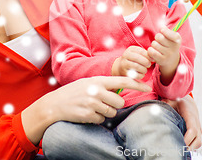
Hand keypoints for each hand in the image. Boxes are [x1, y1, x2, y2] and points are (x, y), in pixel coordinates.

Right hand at [22, 76, 150, 143]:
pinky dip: (96, 119)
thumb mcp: (87, 83)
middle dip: (114, 106)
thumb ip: (103, 86)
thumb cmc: (73, 93)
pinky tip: (86, 113)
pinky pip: (101, 120)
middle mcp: (96, 90)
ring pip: (111, 113)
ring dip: (105, 113)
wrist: (54, 104)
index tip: (147, 87)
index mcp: (97, 80)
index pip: (122, 80)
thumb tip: (120, 91)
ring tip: (92, 108)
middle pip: (119, 102)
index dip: (136, 84)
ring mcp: (92, 103)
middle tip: (103, 103)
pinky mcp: (88, 115)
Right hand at [112, 46, 151, 79]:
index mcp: (131, 49)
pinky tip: (141, 74)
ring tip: (145, 70)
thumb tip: (153, 58)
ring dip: (144, 69)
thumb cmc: (134, 59)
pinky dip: (141, 75)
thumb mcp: (139, 54)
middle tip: (149, 65)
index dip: (148, 56)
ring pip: (136, 66)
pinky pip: (135, 74)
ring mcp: (124, 63)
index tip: (152, 60)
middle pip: (138, 58)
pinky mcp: (124, 72)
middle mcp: (125, 55)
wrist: (121, 66)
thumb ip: (146, 55)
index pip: (141, 51)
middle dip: (146, 63)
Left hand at [147, 28, 180, 83]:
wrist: (171, 60)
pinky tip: (153, 51)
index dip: (164, 31)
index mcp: (178, 39)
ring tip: (157, 47)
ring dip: (153, 44)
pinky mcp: (162, 60)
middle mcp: (174, 48)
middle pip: (159, 37)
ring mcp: (168, 55)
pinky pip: (151, 51)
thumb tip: (160, 25)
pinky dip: (150, 50)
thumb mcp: (171, 37)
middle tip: (159, 40)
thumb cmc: (169, 45)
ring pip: (154, 44)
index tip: (162, 30)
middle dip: (157, 37)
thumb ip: (166, 30)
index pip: (170, 33)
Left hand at [163, 95, 201, 149]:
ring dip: (189, 148)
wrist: (189, 103)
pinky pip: (196, 143)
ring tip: (177, 149)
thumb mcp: (172, 100)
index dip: (187, 139)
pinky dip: (190, 146)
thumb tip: (156, 110)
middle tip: (176, 150)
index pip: (192, 130)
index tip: (179, 144)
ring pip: (198, 143)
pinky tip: (179, 145)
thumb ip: (165, 104)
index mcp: (190, 116)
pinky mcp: (198, 134)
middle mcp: (197, 124)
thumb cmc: (179, 102)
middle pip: (198, 141)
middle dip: (188, 147)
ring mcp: (199, 130)